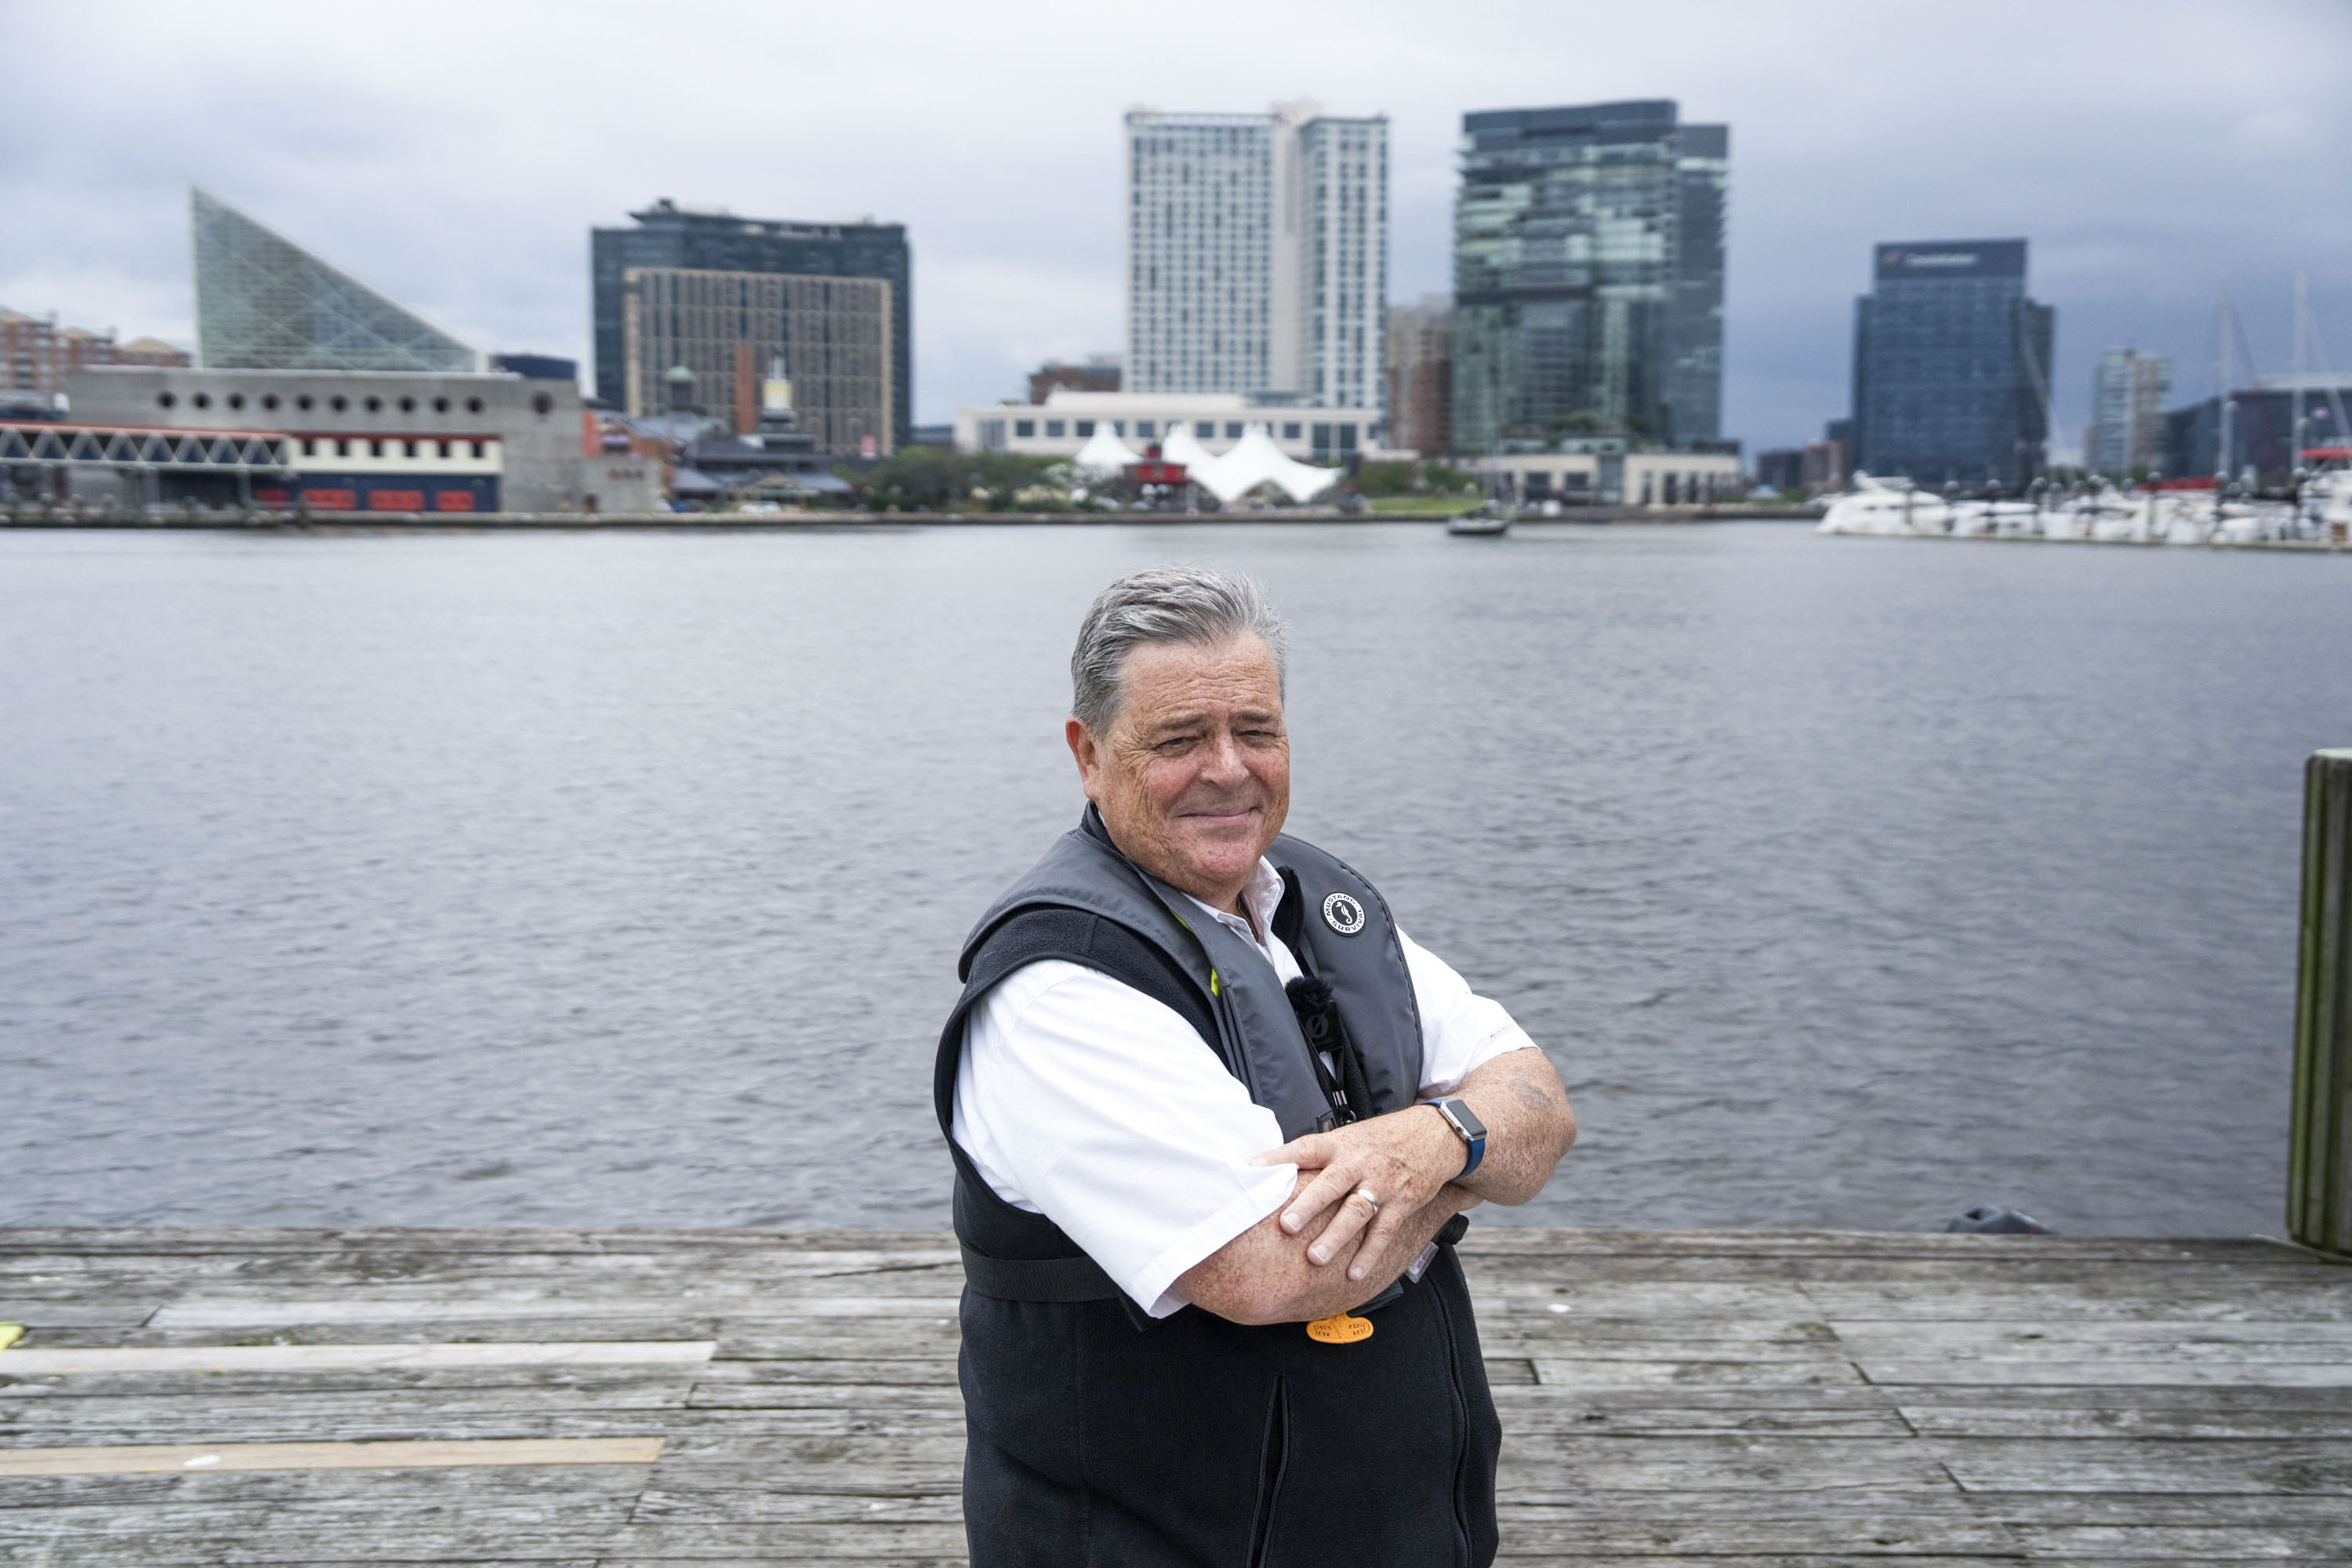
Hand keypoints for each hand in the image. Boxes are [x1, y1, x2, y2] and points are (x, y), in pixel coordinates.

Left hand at [1249, 1107, 1464, 1279]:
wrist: (1436, 1135)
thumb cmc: (1381, 1139)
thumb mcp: (1349, 1136)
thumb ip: (1317, 1156)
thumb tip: (1272, 1170)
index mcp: (1340, 1144)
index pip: (1305, 1147)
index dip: (1278, 1157)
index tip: (1252, 1169)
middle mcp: (1359, 1162)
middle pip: (1331, 1183)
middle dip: (1309, 1205)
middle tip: (1287, 1226)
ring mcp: (1382, 1183)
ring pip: (1357, 1211)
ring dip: (1336, 1236)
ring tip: (1315, 1258)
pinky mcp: (1403, 1202)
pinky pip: (1385, 1231)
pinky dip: (1370, 1253)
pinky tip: (1354, 1273)